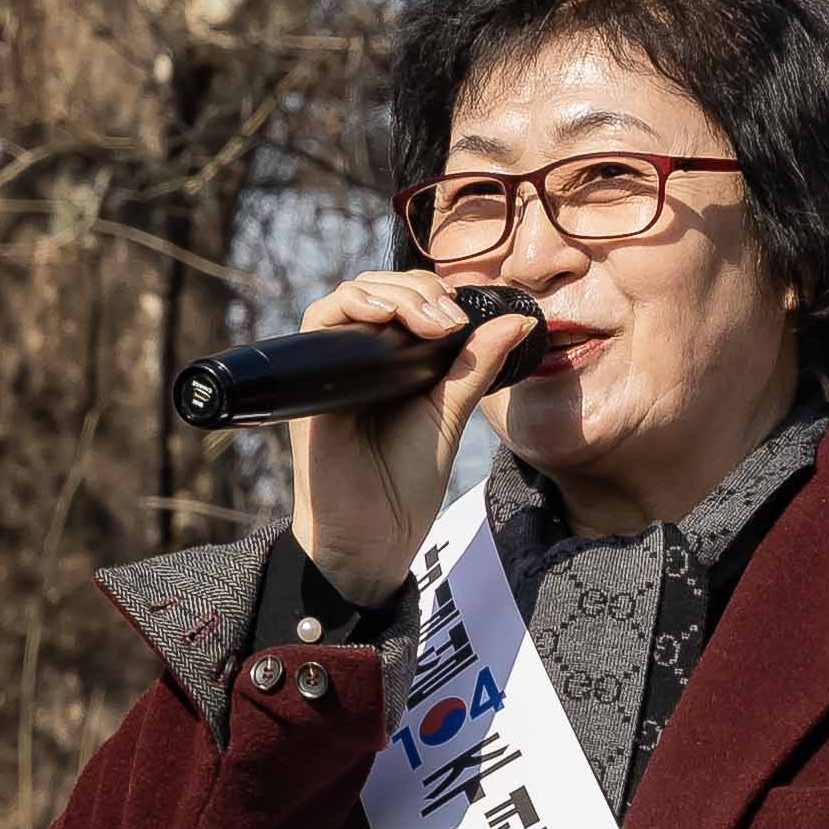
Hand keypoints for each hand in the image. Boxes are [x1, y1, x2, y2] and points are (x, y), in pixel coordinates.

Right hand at [278, 269, 542, 601]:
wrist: (371, 539)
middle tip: (451, 317)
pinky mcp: (308, 382)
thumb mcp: (449, 415)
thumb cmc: (404, 483)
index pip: (404, 298)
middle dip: (417, 290)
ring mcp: (331, 368)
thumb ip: (476, 365)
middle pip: (377, 288)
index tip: (465, 313)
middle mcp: (358, 359)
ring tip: (430, 319)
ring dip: (391, 294)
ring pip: (350, 296)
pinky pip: (318, 323)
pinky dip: (351, 308)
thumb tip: (520, 320)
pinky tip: (385, 318)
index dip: (431, 291)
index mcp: (391, 363)